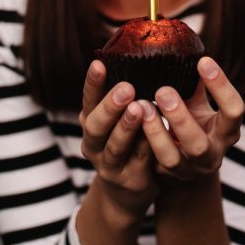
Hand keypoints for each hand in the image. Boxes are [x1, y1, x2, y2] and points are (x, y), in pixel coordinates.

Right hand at [79, 60, 157, 219]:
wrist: (125, 193)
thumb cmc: (125, 142)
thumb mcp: (116, 120)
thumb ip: (123, 96)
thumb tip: (139, 52)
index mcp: (90, 124)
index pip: (88, 101)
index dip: (92, 84)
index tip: (99, 63)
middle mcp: (94, 145)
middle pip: (95, 126)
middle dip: (109, 107)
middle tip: (125, 88)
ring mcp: (111, 166)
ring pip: (116, 147)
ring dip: (127, 127)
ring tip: (139, 108)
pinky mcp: (132, 181)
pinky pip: (141, 162)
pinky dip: (148, 147)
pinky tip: (157, 134)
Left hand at [140, 56, 243, 182]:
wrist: (188, 168)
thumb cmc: (194, 122)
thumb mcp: (199, 103)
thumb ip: (195, 81)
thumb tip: (184, 42)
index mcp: (227, 130)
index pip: (234, 110)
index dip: (221, 86)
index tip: (203, 61)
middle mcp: (212, 154)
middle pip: (199, 143)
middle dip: (180, 117)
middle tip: (163, 90)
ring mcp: (188, 170)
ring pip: (172, 158)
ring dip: (155, 132)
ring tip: (141, 107)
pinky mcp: (166, 177)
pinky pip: (150, 164)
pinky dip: (140, 141)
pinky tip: (129, 121)